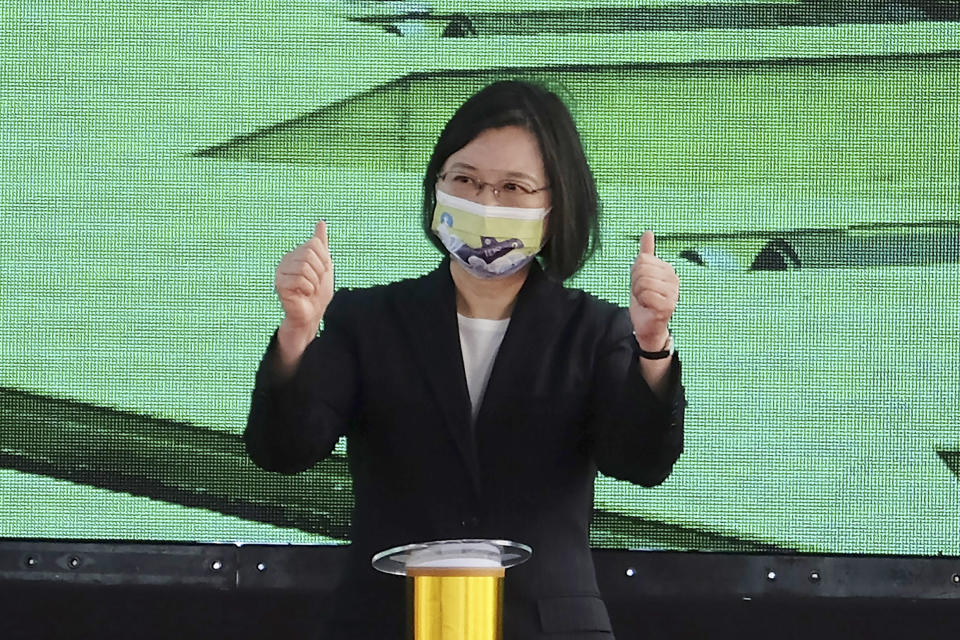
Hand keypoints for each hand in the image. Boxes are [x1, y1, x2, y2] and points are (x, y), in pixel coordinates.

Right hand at [275, 221, 333, 348]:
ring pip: (304, 267)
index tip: (321, 272)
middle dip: (319, 271)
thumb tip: (321, 223)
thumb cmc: (319, 292)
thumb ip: (322, 244)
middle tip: (315, 283)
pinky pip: (299, 280)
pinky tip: (303, 295)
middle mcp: (286, 260)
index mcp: (296, 253)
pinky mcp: (279, 285)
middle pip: (309, 254)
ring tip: (309, 289)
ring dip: (314, 281)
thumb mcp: (325, 264)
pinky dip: (307, 289)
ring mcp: (281, 272)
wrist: (313, 313)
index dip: (324, 260)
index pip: (315, 244)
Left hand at [630, 230, 678, 351]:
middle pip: (642, 270)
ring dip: (638, 294)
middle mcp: (674, 279)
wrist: (647, 325)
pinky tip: (648, 307)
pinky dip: (642, 302)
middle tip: (641, 294)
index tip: (640, 284)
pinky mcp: (669, 306)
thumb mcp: (642, 274)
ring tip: (645, 300)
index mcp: (667, 269)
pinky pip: (647, 296)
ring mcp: (673, 292)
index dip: (635, 273)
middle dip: (636, 283)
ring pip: (644, 282)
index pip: (642, 260)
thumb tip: (648, 232)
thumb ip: (646, 254)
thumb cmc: (645, 299)